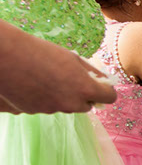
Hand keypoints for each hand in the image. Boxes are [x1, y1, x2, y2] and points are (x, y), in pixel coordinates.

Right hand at [0, 28, 116, 113]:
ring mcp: (52, 110)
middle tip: (72, 80)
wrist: (7, 57)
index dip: (106, 90)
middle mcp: (71, 104)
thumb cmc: (42, 52)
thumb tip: (103, 81)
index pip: (109, 97)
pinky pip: (48, 107)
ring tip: (49, 78)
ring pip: (66, 106)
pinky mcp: (35, 112)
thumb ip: (91, 72)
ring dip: (64, 97)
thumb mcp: (73, 58)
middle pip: (87, 105)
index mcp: (85, 89)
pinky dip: (46, 99)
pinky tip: (35, 84)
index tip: (101, 85)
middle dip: (84, 95)